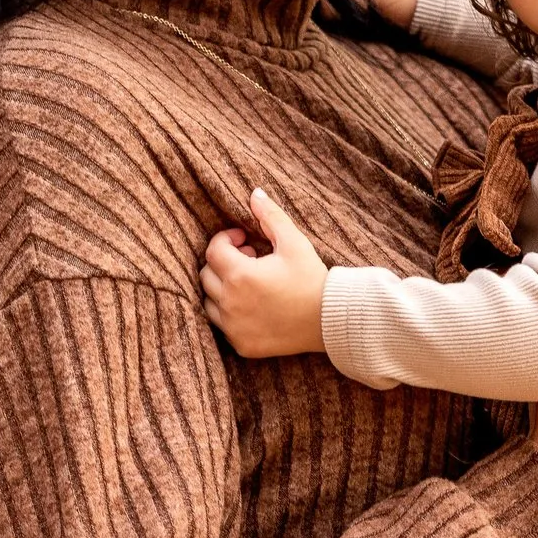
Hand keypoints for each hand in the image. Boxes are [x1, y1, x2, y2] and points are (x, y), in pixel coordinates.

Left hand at [203, 187, 331, 358]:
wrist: (330, 321)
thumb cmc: (312, 279)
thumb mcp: (293, 243)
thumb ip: (270, 216)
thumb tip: (254, 193)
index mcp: (240, 275)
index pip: (213, 250)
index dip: (226, 239)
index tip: (245, 239)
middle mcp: (231, 303)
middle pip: (207, 275)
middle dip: (223, 262)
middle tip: (249, 258)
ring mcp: (234, 327)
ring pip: (209, 301)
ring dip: (221, 288)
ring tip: (247, 282)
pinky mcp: (241, 344)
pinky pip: (222, 325)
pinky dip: (229, 313)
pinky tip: (252, 305)